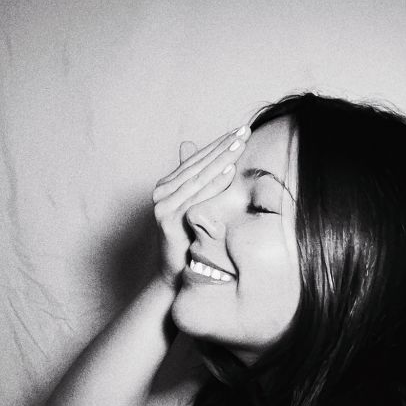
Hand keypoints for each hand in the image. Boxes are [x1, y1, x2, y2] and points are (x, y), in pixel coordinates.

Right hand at [151, 125, 250, 288]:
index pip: (196, 159)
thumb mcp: (193, 207)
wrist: (176, 274)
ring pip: (199, 177)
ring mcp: (162, 206)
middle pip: (198, 165)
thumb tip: (189, 144)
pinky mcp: (167, 220)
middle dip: (223, 146)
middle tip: (244, 130)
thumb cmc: (189, 241)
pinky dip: (214, 183)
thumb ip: (194, 179)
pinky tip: (230, 171)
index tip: (238, 131)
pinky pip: (197, 198)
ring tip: (240, 144)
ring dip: (221, 159)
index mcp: (167, 186)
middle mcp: (161, 193)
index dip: (217, 144)